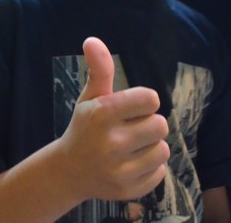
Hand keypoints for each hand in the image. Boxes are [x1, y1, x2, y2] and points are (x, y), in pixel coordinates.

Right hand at [57, 37, 169, 202]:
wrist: (68, 172)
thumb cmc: (85, 127)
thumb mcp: (90, 98)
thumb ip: (99, 69)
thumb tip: (92, 40)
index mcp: (102, 114)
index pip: (150, 99)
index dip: (145, 101)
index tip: (132, 107)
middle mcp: (110, 142)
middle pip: (160, 125)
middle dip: (149, 124)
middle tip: (131, 128)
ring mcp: (119, 170)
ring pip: (163, 149)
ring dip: (151, 146)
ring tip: (132, 146)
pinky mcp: (128, 190)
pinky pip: (160, 172)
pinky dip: (150, 167)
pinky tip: (131, 164)